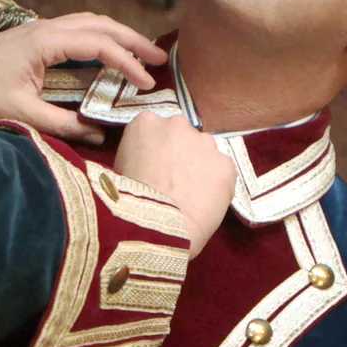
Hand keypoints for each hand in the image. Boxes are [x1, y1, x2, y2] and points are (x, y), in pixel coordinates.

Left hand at [0, 12, 167, 144]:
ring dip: (116, 35)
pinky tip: (107, 55)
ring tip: (141, 55)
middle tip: (161, 58)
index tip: (147, 82)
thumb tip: (99, 134)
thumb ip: (62, 124)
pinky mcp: (34, 38)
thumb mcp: (20, 114)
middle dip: (132, 39)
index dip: (126, 62)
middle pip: (100, 23)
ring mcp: (39, 30)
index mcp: (44, 41)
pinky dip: (98, 39)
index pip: (98, 44)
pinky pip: (75, 31)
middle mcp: (45, 28)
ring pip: (88, 22)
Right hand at [113, 112, 235, 257]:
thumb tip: (150, 163)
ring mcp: (204, 142)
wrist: (153, 224)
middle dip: (181, 153)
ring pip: (205, 153)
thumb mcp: (121, 165)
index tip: (157, 166)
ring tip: (190, 194)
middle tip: (174, 180)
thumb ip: (140, 153)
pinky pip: (222, 173)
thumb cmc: (129, 200)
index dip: (157, 150)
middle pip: (183, 136)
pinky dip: (216, 185)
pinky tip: (203, 202)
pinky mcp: (225, 164)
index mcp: (147, 122)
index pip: (156, 129)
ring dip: (200, 168)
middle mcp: (177, 124)